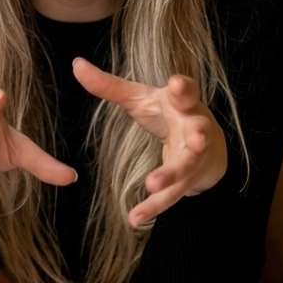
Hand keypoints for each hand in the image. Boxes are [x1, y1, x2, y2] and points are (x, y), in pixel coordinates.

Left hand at [72, 59, 227, 227]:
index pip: (186, 92)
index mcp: (183, 103)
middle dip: (197, 136)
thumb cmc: (167, 113)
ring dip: (170, 177)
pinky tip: (136, 218)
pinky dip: (154, 207)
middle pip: (198, 132)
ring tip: (152, 185)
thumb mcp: (140, 98)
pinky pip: (172, 196)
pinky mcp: (187, 181)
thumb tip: (76, 64)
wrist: (205, 144)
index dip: (183, 88)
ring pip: (184, 168)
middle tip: (196, 139)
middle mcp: (194, 129)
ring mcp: (194, 158)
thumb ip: (109, 86)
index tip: (177, 83)